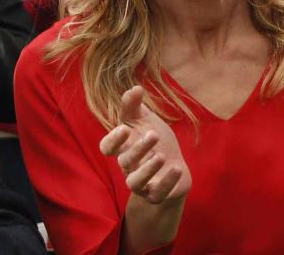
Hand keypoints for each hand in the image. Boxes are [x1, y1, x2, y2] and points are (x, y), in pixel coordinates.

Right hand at [100, 85, 191, 205]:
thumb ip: (135, 106)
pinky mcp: (157, 194)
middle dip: (138, 148)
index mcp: (124, 147)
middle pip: (125, 161)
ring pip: (135, 182)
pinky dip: (166, 182)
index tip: (124, 129)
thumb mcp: (146, 121)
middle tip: (154, 134)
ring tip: (161, 156)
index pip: (107, 147)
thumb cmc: (156, 142)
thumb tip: (134, 87)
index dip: (112, 140)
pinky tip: (176, 168)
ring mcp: (142, 182)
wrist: (174, 168)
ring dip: (147, 169)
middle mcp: (130, 166)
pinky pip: (157, 194)